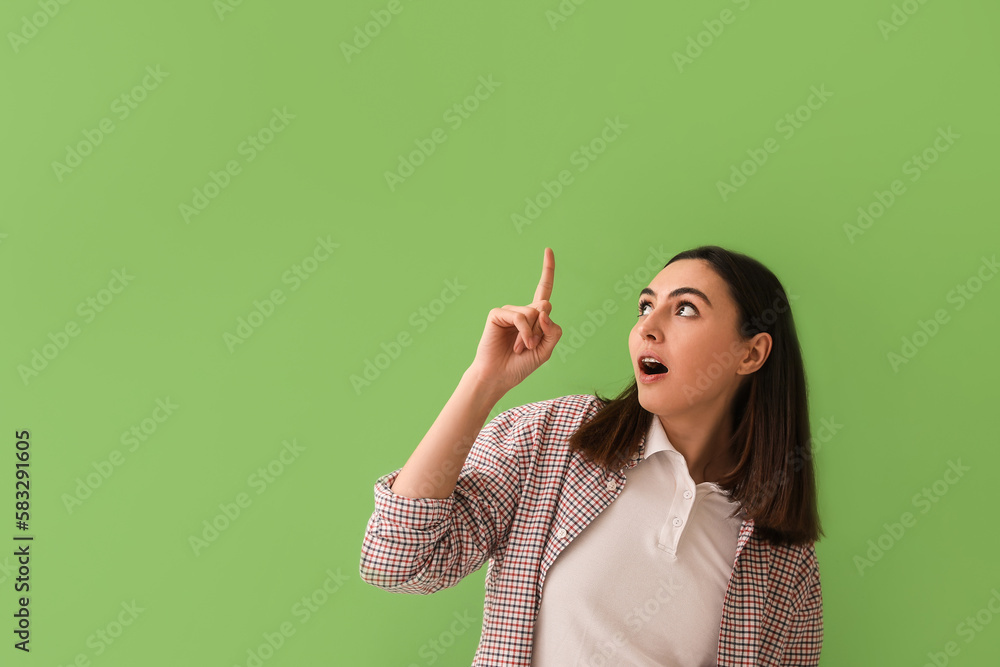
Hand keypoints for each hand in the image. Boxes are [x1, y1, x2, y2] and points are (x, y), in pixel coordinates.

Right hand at [467, 247, 562, 394]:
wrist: (499, 376)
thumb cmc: (521, 365)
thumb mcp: (546, 350)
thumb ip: (553, 330)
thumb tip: (545, 308)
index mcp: (535, 317)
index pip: (544, 290)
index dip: (547, 270)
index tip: (548, 250)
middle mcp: (522, 311)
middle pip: (545, 306)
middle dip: (542, 329)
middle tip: (530, 346)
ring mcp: (509, 311)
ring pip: (534, 313)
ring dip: (532, 335)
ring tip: (520, 348)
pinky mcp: (497, 314)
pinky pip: (520, 317)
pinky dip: (524, 333)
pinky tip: (517, 346)